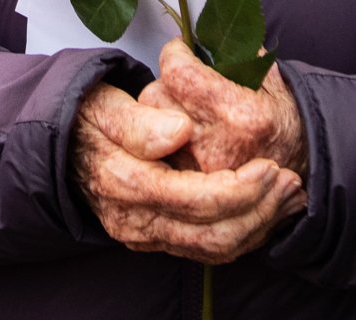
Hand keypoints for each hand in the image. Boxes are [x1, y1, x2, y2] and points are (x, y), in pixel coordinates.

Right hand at [72, 82, 300, 264]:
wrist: (65, 149)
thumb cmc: (89, 120)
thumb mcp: (103, 106)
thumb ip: (138, 122)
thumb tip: (178, 132)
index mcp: (123, 183)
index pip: (191, 199)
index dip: (237, 188)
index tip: (268, 167)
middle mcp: (134, 221)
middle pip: (209, 233)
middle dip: (258, 211)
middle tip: (290, 184)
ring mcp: (145, 236)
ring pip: (213, 248)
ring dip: (258, 226)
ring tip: (289, 197)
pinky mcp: (156, 240)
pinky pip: (207, 250)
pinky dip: (244, 235)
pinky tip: (268, 212)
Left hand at [135, 39, 306, 179]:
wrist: (302, 168)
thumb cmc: (284, 122)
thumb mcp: (269, 76)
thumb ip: (236, 49)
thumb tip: (201, 26)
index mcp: (240, 113)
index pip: (178, 73)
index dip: (174, 53)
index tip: (178, 50)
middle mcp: (217, 146)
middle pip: (155, 101)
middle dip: (163, 85)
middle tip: (179, 84)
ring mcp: (200, 174)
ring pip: (147, 133)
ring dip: (157, 117)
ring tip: (181, 113)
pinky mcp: (190, 191)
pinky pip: (156, 158)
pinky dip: (161, 146)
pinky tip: (179, 140)